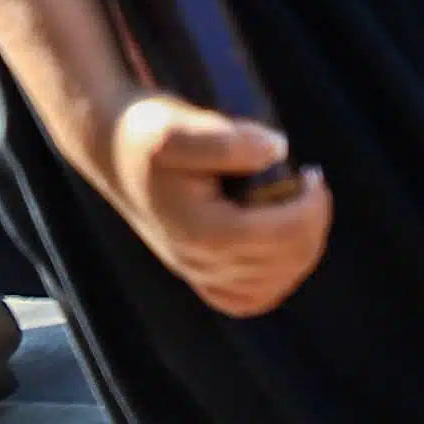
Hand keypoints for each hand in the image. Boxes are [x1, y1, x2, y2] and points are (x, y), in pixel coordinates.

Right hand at [99, 96, 330, 316]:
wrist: (109, 147)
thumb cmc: (144, 133)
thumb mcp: (178, 125)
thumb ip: (228, 140)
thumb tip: (278, 150)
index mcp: (203, 230)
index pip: (285, 234)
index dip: (313, 205)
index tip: (310, 172)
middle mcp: (200, 261)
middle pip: (286, 259)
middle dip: (312, 221)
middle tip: (309, 185)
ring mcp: (197, 272)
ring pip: (274, 281)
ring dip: (300, 247)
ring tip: (299, 210)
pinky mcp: (197, 274)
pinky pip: (248, 298)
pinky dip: (273, 279)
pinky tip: (278, 248)